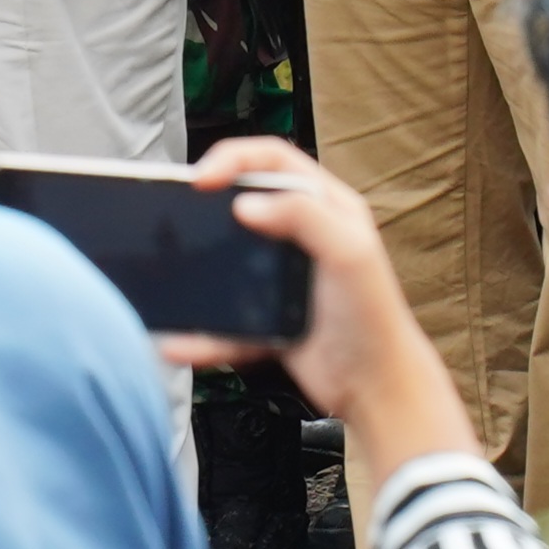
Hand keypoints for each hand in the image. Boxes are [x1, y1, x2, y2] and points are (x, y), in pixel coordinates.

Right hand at [159, 137, 482, 482]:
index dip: (234, 159)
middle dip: (207, 204)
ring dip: (198, 268)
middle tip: (179, 213)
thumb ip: (304, 216)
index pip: (273, 160)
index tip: (202, 178)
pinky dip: (202, 332)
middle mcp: (302, 235)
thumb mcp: (349, 253)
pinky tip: (183, 343)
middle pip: (243, 201)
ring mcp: (281, 276)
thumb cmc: (375, 318)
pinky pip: (224, 318)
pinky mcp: (267, 317)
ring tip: (172, 274)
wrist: (376, 388)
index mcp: (326, 207)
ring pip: (226, 259)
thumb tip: (246, 204)